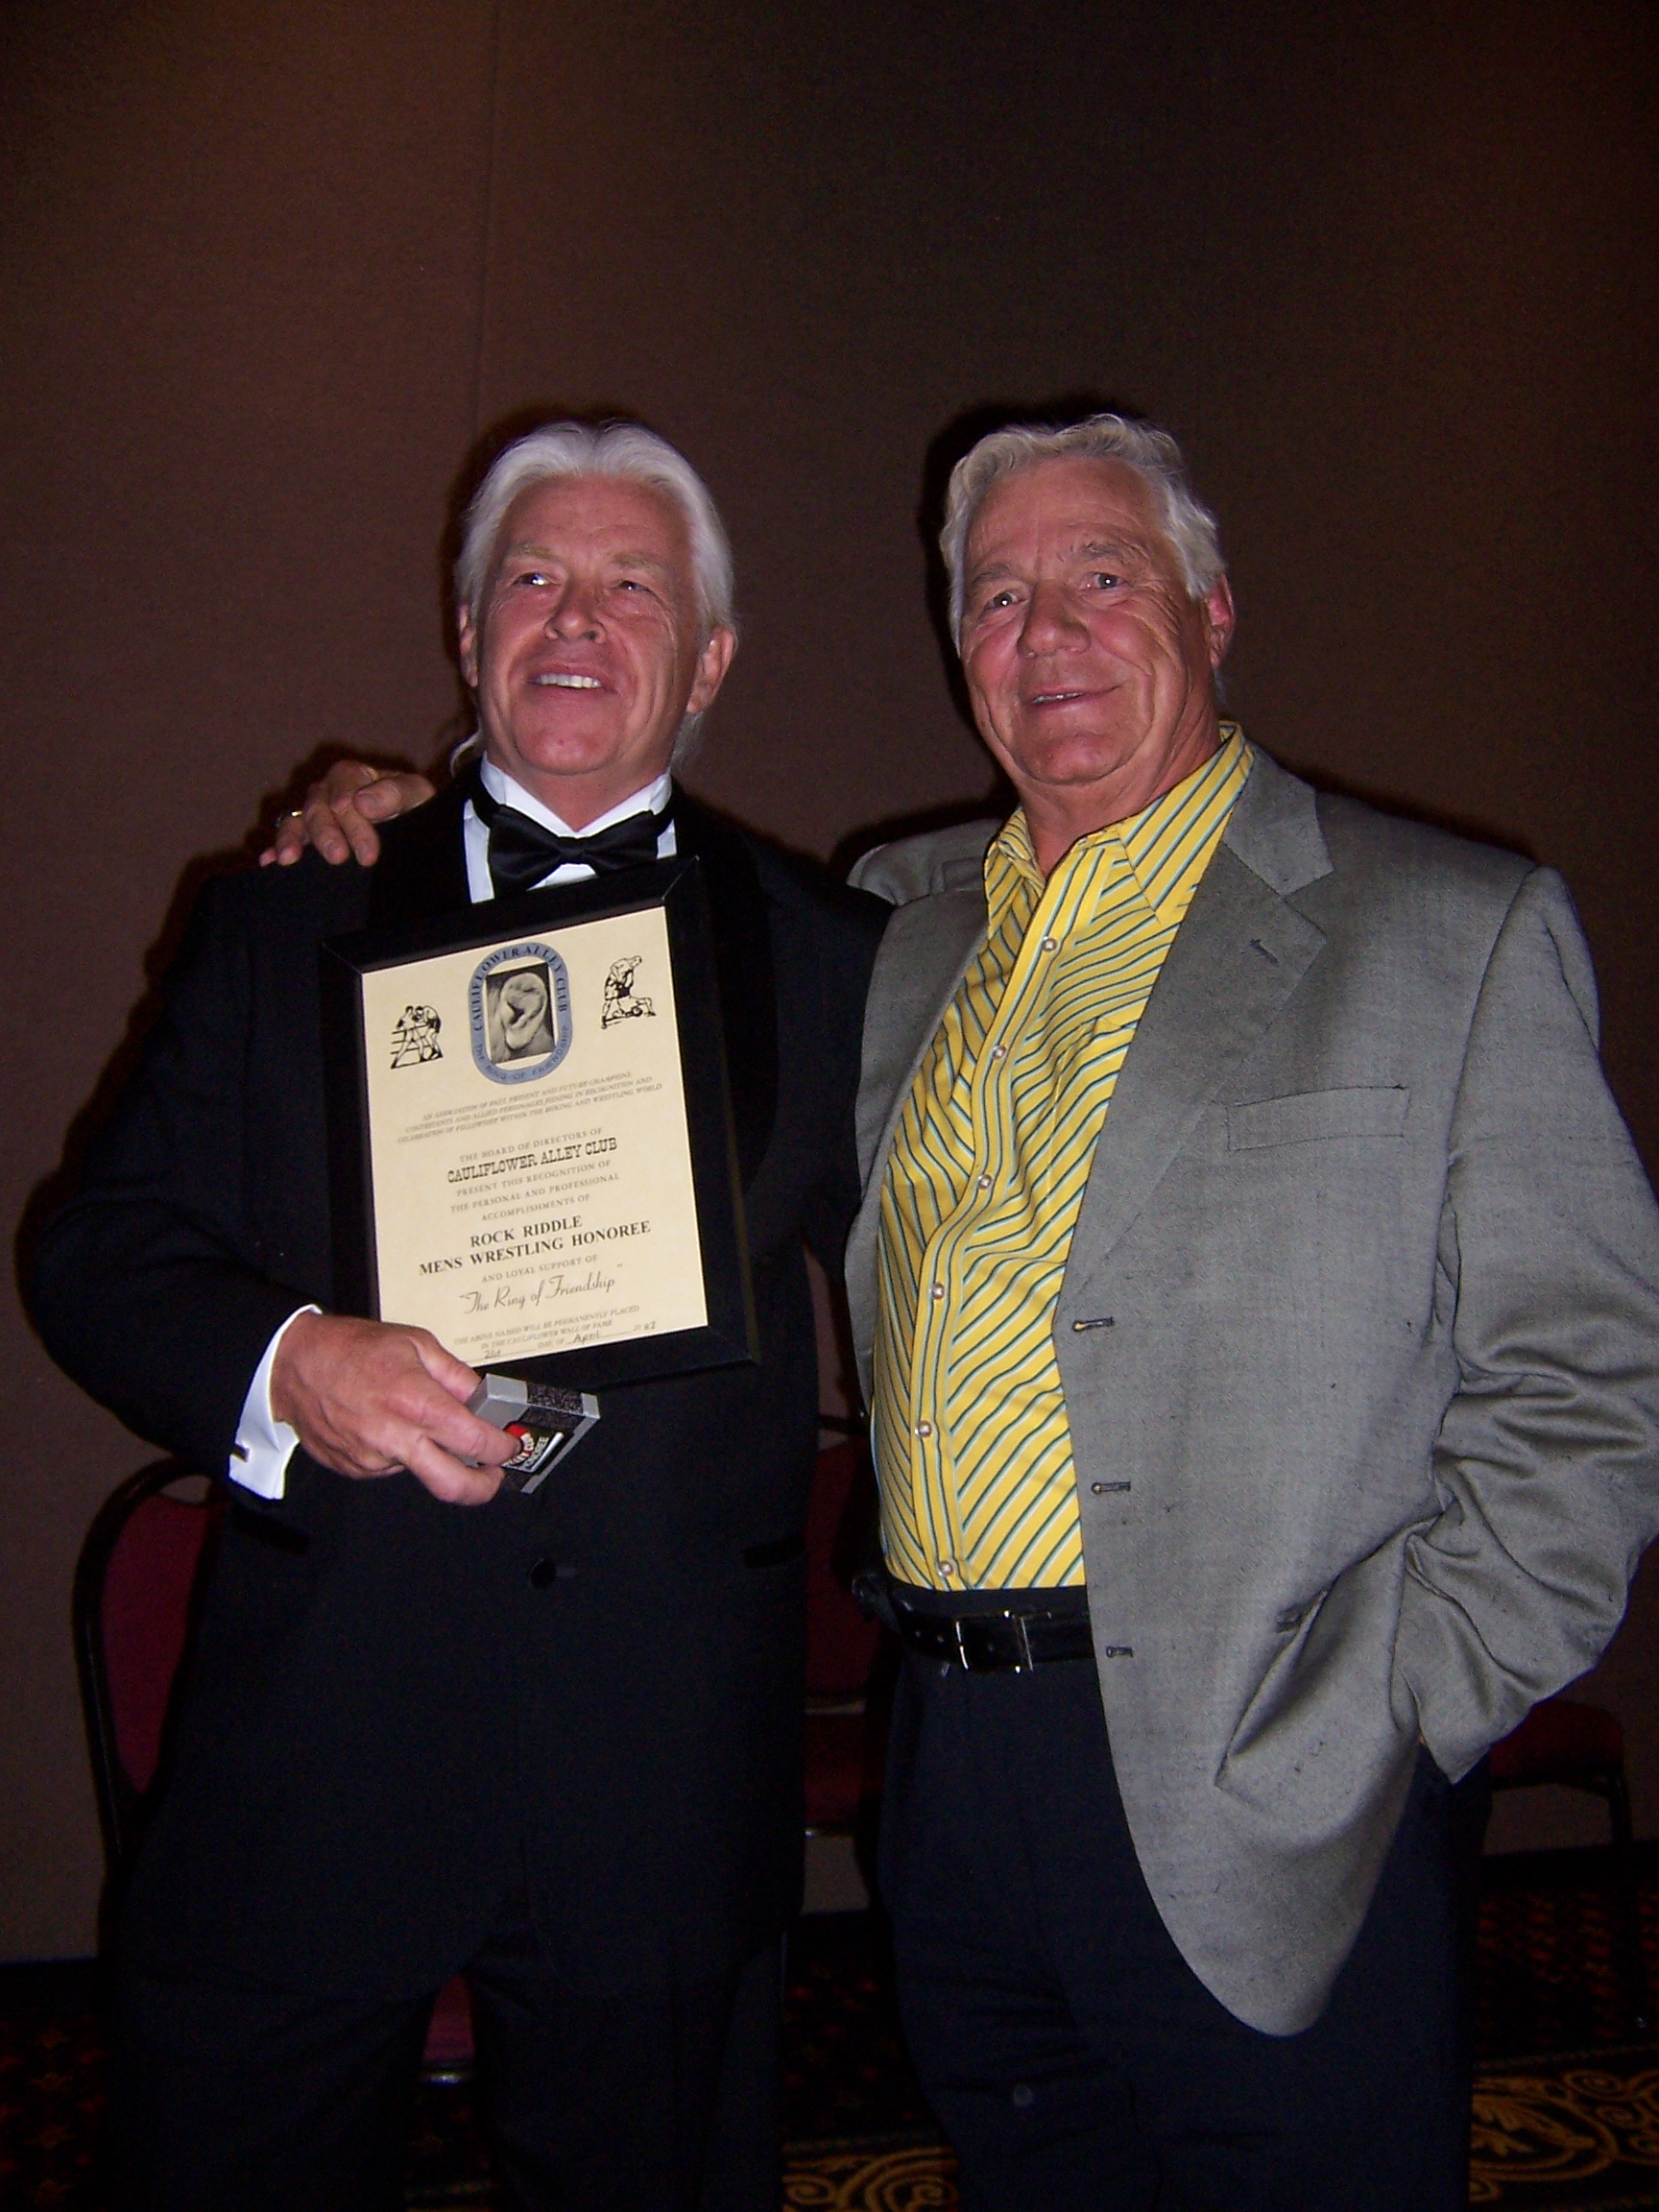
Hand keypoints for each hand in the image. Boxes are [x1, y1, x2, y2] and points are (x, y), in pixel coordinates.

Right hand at [260, 761, 436, 868]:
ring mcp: (313, 813)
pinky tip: (269, 861)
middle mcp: (326, 792)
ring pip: (296, 822)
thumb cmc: (412, 805)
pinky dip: (276, 848)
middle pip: (318, 809)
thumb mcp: (416, 794)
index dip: (355, 824)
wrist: (411, 824)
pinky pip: (286, 839)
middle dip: (327, 835)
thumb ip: (396, 793)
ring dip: (292, 840)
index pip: (345, 796)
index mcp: (351, 776)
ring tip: (290, 859)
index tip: (368, 854)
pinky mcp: (305, 835)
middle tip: (338, 858)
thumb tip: (364, 802)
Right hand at [270, 1312, 512, 1504]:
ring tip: (410, 1420)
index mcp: (417, 1402)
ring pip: (419, 1471)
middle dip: (483, 1487)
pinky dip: (398, 1452)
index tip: (509, 1446)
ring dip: (428, 1454)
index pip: (475, 1440)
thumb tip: (484, 1397)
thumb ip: (455, 1375)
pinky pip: (390, 1467)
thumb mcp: (415, 1344)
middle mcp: (396, 1438)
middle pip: (453, 1485)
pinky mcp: (355, 1469)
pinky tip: (384, 1425)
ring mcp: (373, 1459)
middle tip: (493, 1475)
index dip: (501, 1448)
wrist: (293, 1365)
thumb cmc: (350, 1349)